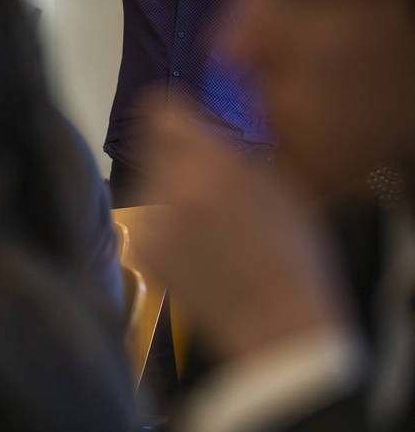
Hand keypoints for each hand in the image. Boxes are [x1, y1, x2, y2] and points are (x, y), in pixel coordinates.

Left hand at [135, 98, 350, 361]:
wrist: (273, 319)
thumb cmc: (290, 250)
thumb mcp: (276, 183)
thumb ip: (231, 149)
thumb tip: (200, 124)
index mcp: (210, 162)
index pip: (161, 112)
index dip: (170, 113)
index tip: (179, 118)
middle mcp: (171, 186)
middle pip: (152, 146)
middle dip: (174, 154)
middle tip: (207, 180)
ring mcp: (151, 222)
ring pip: (148, 183)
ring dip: (167, 189)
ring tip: (208, 220)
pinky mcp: (141, 252)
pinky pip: (148, 221)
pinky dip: (164, 225)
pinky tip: (196, 246)